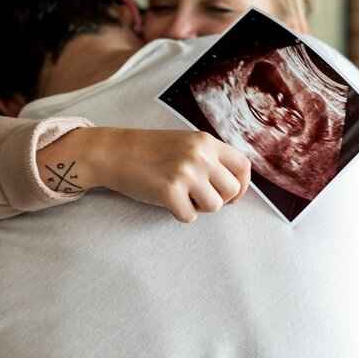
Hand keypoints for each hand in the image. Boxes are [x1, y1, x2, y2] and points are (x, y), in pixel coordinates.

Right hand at [39, 127, 250, 222]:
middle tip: (199, 195)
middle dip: (218, 198)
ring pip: (214, 206)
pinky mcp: (169, 192)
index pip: (243, 166)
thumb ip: (210, 157)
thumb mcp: (186, 143)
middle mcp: (200, 155)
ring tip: (181, 195)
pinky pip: (189, 216)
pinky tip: (167, 200)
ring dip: (199, 207)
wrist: (115, 152)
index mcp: (206, 142)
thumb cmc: (150, 150)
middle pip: (231, 190)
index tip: (232, 195)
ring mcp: (185, 173)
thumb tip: (235, 185)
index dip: (242, 185)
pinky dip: (179, 213)